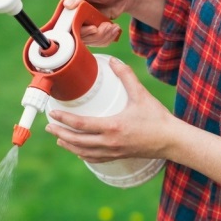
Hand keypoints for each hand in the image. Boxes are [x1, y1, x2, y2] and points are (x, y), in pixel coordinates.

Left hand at [45, 57, 174, 162]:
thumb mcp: (141, 94)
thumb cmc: (157, 118)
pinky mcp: (118, 156)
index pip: (81, 124)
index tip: (53, 113)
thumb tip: (114, 61)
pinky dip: (83, 156)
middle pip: (77, 141)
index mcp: (113, 126)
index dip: (64, 119)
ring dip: (69, 146)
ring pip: (84, 152)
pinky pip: (95, 159)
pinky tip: (78, 152)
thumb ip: (126, 76)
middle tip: (49, 126)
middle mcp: (110, 142)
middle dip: (61, 133)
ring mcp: (113, 152)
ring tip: (59, 138)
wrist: (171, 141)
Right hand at [61, 0, 164, 45]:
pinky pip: (97, 42)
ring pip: (89, 41)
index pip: (67, 24)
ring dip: (104, 36)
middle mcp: (74, 16)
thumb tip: (66, 4)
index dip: (79, 30)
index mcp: (69, 3)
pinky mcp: (94, 31)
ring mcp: (84, 24)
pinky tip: (114, 28)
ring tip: (113, 26)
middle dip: (96, 34)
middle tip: (107, 26)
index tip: (94, 28)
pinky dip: (107, 38)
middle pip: (79, 36)